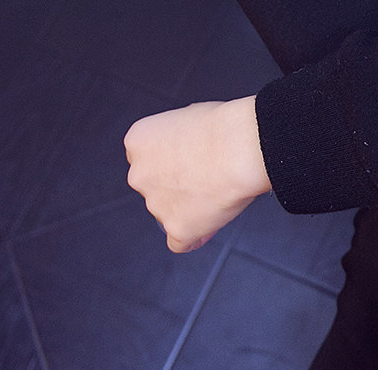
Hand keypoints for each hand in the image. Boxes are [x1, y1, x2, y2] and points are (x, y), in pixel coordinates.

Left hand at [124, 97, 270, 252]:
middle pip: (155, 191)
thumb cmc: (224, 129)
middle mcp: (139, 175)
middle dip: (176, 191)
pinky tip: (207, 230)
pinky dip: (194, 238)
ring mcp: (156, 205)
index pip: (147, 164)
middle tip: (205, 184)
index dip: (171, 168)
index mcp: (137, 143)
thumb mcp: (188, 118)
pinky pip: (180, 243)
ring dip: (188, 212)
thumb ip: (179, 141)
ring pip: (169, 216)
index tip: (189, 169)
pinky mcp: (177, 229)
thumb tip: (190, 154)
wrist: (239, 149)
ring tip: (218, 198)